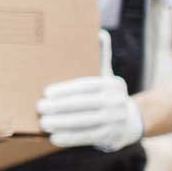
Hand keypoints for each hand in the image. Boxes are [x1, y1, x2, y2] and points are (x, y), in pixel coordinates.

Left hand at [36, 31, 143, 151]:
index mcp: (112, 84)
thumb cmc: (107, 94)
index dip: (65, 90)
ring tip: (43, 123)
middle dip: (59, 106)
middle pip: (83, 104)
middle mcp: (115, 101)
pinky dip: (69, 138)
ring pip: (83, 122)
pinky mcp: (111, 136)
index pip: (86, 86)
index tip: (46, 92)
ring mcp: (114, 120)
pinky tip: (54, 137)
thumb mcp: (107, 75)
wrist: (131, 120)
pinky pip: (87, 137)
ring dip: (61, 123)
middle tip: (40, 107)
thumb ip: (101, 57)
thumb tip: (99, 33)